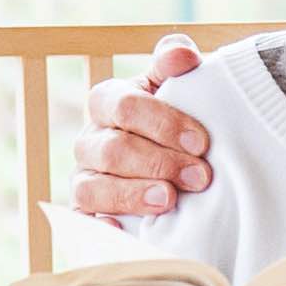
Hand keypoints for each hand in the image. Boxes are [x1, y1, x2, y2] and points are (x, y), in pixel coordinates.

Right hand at [64, 34, 219, 218]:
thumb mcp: (175, 86)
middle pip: (111, 150)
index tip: (202, 141)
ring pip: (92, 187)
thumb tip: (184, 56)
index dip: (162, 123)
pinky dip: (102, 226)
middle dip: (158, 163)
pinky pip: (83, 223)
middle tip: (201, 177)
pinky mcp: (87, 215)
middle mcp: (89, 140)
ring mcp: (85, 178)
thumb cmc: (175, 119)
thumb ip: (175, 61)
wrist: (175, 160)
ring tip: (169, 201)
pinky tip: (126, 230)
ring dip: (133, 194)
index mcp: (107, 101)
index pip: (123, 106)